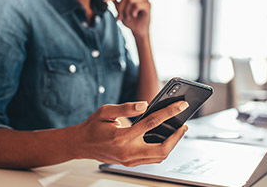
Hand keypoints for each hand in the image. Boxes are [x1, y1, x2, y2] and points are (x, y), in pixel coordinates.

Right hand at [73, 101, 188, 165]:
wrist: (82, 144)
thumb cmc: (94, 126)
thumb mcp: (106, 111)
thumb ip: (126, 108)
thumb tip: (145, 104)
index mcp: (121, 137)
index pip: (151, 123)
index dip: (169, 113)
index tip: (181, 106)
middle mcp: (127, 151)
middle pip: (161, 149)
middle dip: (177, 137)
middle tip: (184, 125)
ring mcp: (129, 160)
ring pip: (159, 157)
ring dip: (172, 144)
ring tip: (178, 130)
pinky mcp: (131, 163)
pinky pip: (152, 159)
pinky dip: (162, 149)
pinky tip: (166, 138)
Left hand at [104, 0, 151, 37]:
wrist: (138, 30)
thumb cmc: (129, 20)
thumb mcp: (119, 9)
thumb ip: (114, 0)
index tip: (104, 1)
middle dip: (120, 8)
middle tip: (120, 17)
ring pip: (130, 1)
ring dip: (127, 12)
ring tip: (128, 17)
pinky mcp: (148, 4)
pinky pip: (136, 5)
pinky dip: (133, 12)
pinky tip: (135, 16)